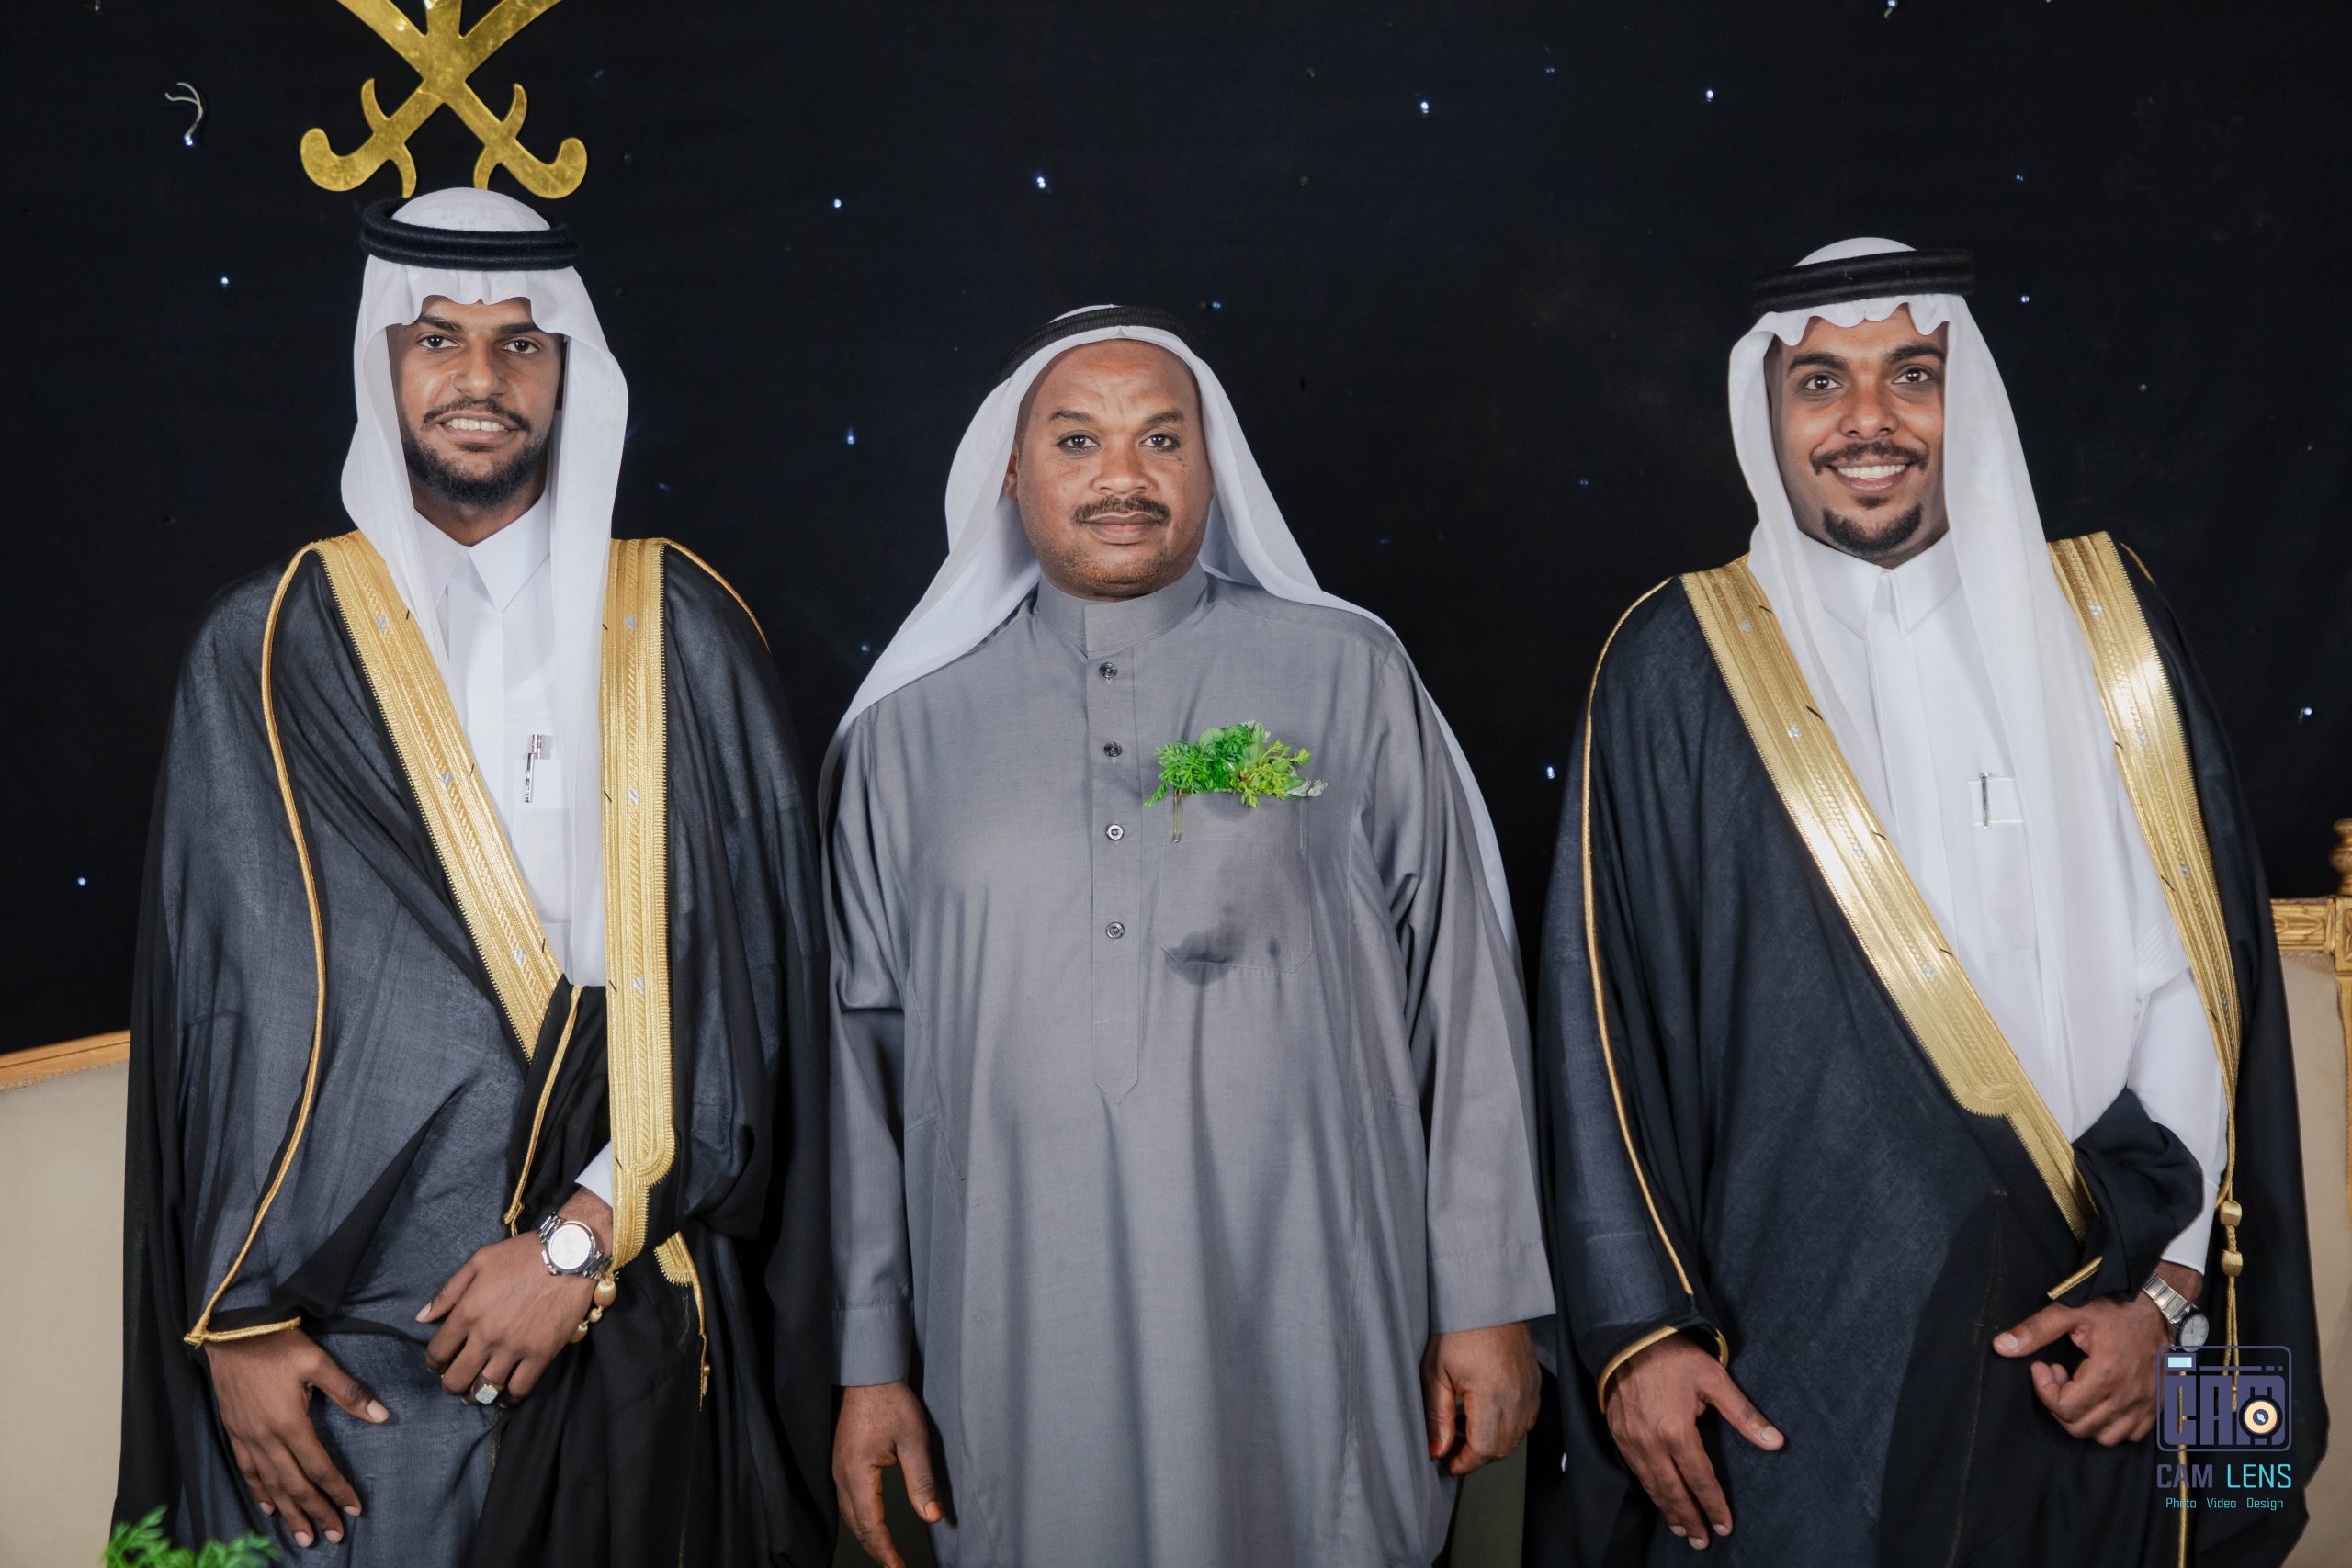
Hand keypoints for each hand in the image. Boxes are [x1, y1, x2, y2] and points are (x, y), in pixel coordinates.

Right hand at [204, 1328, 386, 1548]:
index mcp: (290, 1423)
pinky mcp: (234, 1431)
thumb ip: (349, 1393)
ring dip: (288, 1512)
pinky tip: (269, 1507)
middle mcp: (266, 1437)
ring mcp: (247, 1437)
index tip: (354, 1509)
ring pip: (271, 1484)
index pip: (319, 1467)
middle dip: (315, 1512)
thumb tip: (382, 1416)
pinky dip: (259, 1491)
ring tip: (303, 1536)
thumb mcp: (319, 1363)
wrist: (234, 1330)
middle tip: (332, 1536)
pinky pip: (247, 1470)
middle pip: (295, 1484)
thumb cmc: (279, 1344)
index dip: (338, 1490)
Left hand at [418, 1188, 607, 1402]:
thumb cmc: (522, 1255)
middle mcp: (487, 1335)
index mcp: (468, 1312)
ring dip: (476, 1395)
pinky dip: (509, 1399)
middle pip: (457, 1378)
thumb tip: (422, 1317)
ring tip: (476, 1394)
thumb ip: (448, 1292)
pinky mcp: (541, 1354)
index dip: (433, 1363)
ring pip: (486, 1388)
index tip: (438, 1364)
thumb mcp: (479, 1262)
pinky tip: (506, 1395)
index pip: (438, 1352)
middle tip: (454, 1384)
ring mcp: (515, 1348)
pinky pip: (520, 1389)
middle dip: (450, 1386)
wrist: (569, 1255)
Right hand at [834, 1380, 941, 1567]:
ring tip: (885, 1551)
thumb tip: (931, 1517)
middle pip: (856, 1525)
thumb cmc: (891, 1401)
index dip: (886, 1550)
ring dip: (866, 1535)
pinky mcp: (840, 1461)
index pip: (870, 1524)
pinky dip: (859, 1518)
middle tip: (894, 1566)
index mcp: (858, 1473)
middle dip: (875, 1549)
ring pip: (848, 1514)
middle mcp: (841, 1475)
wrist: (867, 1372)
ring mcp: (837, 1468)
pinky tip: (870, 1521)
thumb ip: (922, 1481)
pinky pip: (846, 1500)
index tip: (899, 1567)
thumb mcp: (914, 1440)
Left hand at [1422, 1321, 1539, 1475]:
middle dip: (1478, 1455)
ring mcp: (1531, 1389)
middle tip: (1452, 1447)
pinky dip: (1509, 1424)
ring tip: (1465, 1428)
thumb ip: (1437, 1417)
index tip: (1449, 1463)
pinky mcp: (1535, 1381)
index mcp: (1493, 1395)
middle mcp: (1518, 1396)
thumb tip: (1437, 1450)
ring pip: (1517, 1435)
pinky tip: (1487, 1413)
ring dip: (1494, 1441)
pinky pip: (1527, 1417)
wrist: (1485, 1297)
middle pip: (1503, 1448)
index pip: (1484, 1449)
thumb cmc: (1457, 1327)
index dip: (1465, 1462)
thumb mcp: (1435, 1373)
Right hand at [1605, 1334, 1782, 1548]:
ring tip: (1682, 1529)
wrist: (1629, 1336)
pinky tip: (1658, 1498)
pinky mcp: (1618, 1433)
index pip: (1700, 1480)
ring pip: (1652, 1486)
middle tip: (1703, 1541)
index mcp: (1677, 1432)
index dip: (1714, 1506)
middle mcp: (1651, 1442)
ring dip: (1668, 1510)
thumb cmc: (1674, 1355)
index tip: (1725, 1526)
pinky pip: (1635, 1471)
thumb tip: (1775, 1441)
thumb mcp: (1715, 1380)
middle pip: (1674, 1492)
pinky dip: (1649, 1490)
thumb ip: (1744, 1415)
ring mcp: (1631, 1440)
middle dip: (1691, 1519)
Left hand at [1994, 1263, 2195, 1445]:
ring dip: (2085, 1418)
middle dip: (2059, 1404)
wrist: (2160, 1304)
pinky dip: (2114, 1425)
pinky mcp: (2158, 1405)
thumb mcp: (2070, 1311)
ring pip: (2106, 1437)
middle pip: (2080, 1427)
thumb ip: (2035, 1331)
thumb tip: (2001, 1346)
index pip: (2064, 1408)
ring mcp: (2146, 1404)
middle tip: (2059, 1375)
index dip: (2044, 1389)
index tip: (2042, 1367)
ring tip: (2080, 1388)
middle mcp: (2129, 1397)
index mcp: (2107, 1375)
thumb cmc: (2116, 1306)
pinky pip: (2133, 1434)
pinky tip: (2104, 1398)